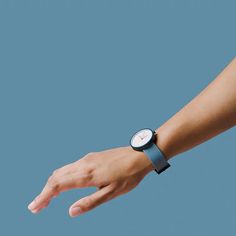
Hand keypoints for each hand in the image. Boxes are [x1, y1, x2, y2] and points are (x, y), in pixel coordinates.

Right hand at [28, 146, 153, 216]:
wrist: (139, 156)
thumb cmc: (128, 176)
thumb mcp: (112, 193)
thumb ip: (90, 202)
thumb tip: (71, 212)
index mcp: (86, 174)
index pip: (57, 185)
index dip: (43, 197)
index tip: (34, 208)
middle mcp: (83, 164)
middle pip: (56, 176)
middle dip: (44, 192)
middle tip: (38, 207)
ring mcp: (87, 158)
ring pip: (62, 170)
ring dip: (52, 184)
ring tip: (48, 198)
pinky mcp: (91, 157)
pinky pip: (70, 166)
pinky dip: (61, 176)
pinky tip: (64, 183)